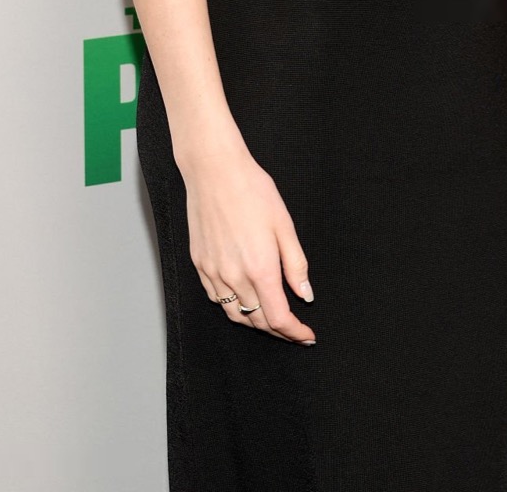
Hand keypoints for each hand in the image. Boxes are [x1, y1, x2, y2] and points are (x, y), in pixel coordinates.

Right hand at [185, 145, 315, 343]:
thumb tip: (305, 295)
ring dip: (255, 322)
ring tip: (271, 317)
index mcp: (260, 268)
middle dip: (278, 329)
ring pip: (235, 315)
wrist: (215, 171)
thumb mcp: (285, 225)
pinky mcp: (200, 265)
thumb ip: (296, 264)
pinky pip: (217, 299)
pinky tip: (244, 298)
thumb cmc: (253, 191)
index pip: (278, 318)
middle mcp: (234, 277)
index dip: (294, 332)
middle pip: (257, 321)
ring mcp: (213, 273)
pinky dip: (233, 307)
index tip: (306, 335)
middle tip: (294, 328)